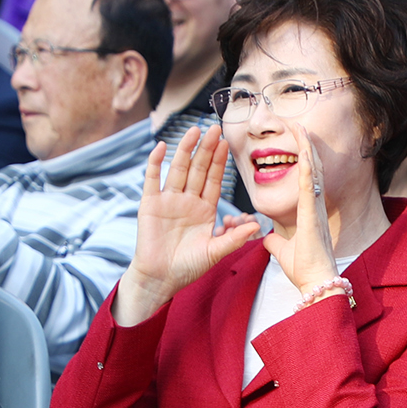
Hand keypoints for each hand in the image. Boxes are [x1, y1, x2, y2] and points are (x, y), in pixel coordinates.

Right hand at [112, 126, 259, 325]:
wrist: (160, 279)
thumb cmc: (187, 268)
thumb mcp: (214, 252)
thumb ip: (233, 238)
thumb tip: (256, 225)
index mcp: (204, 209)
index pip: (213, 179)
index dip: (219, 162)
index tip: (227, 143)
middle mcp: (187, 200)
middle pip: (198, 169)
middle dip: (206, 149)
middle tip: (215, 128)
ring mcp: (168, 200)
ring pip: (178, 169)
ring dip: (186, 149)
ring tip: (194, 130)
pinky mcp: (150, 205)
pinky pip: (152, 179)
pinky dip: (156, 163)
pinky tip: (162, 147)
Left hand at [260, 121, 340, 298]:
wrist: (315, 284)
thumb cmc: (304, 270)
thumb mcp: (282, 251)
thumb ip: (275, 241)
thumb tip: (267, 237)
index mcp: (308, 211)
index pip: (305, 179)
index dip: (301, 158)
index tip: (295, 142)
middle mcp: (314, 206)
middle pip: (311, 169)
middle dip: (305, 146)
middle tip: (298, 124)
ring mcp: (315, 208)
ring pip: (312, 171)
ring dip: (306, 149)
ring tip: (301, 128)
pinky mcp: (312, 214)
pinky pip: (309, 186)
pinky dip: (307, 167)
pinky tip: (304, 151)